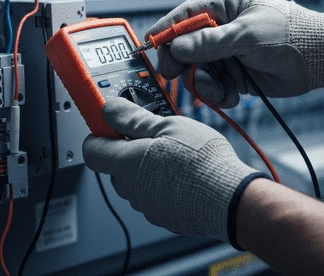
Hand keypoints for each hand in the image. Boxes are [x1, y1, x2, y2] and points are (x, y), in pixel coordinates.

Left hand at [82, 97, 265, 245]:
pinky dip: (162, 182)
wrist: (229, 198)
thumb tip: (110, 109)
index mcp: (126, 162)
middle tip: (154, 133)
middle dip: (130, 146)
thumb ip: (134, 118)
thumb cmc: (200, 160)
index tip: (112, 122)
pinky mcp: (164, 215)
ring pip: (137, 178)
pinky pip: (154, 194)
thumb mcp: (168, 125)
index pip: (92, 148)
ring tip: (175, 152)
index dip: (99, 132)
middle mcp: (131, 187)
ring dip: (148, 164)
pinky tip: (184, 172)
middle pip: (116, 163)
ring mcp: (147, 204)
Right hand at [146, 0, 323, 106]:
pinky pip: (215, 86)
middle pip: (186, 46)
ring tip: (217, 88)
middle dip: (180, 62)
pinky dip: (219, 93)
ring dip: (203, 82)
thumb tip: (176, 47)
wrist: (319, 58)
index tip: (149, 44)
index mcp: (224, 8)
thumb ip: (209, 43)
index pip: (186, 16)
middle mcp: (222, 31)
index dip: (166, 29)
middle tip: (173, 75)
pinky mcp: (235, 75)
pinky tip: (231, 95)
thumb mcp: (245, 34)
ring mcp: (227, 54)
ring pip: (199, 70)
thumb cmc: (287, 33)